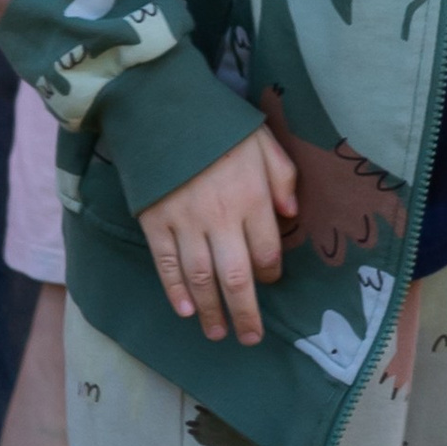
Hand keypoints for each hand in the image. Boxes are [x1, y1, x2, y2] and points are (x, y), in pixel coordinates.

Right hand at [136, 125, 299, 342]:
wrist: (164, 107)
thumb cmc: (220, 126)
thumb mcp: (264, 142)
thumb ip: (283, 178)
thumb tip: (291, 218)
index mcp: (252, 199)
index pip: (267, 253)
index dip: (271, 275)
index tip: (270, 282)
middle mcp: (221, 218)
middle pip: (236, 278)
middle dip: (245, 313)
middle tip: (250, 338)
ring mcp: (185, 223)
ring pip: (201, 278)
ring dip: (211, 310)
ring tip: (217, 333)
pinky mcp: (155, 222)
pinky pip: (166, 264)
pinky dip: (175, 291)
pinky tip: (186, 310)